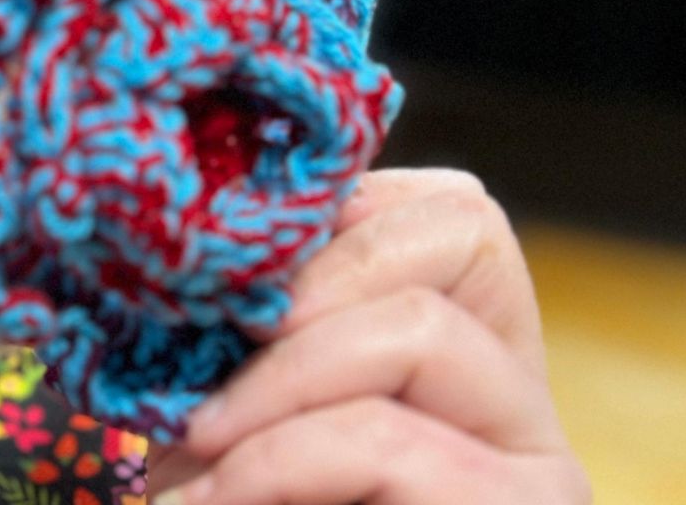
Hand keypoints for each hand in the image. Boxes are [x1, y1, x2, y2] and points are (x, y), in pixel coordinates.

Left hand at [148, 168, 590, 504]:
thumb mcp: (244, 431)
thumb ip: (240, 353)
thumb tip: (147, 268)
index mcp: (465, 354)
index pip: (435, 209)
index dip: (317, 220)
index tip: (202, 278)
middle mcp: (522, 396)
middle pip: (450, 235)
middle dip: (292, 288)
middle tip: (185, 365)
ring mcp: (538, 465)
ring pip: (414, 327)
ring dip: (266, 382)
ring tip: (178, 456)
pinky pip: (389, 441)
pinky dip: (278, 458)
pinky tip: (211, 500)